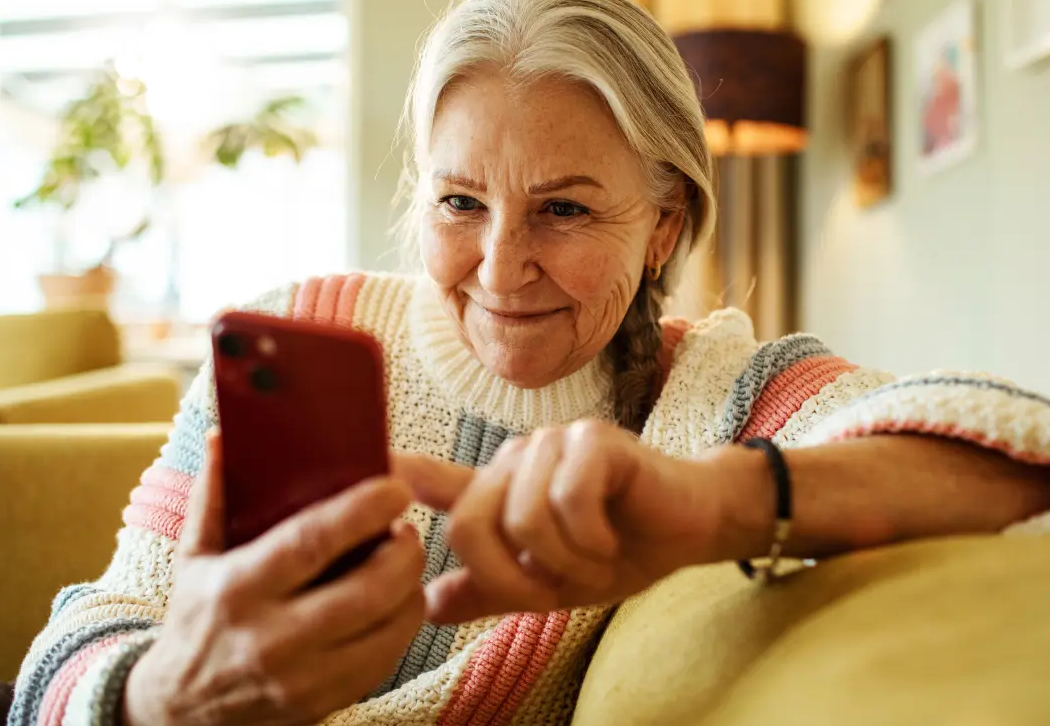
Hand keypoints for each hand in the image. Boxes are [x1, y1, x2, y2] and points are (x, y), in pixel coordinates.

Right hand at [123, 432, 425, 725]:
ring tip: (406, 562)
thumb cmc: (194, 620)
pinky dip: (400, 628)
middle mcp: (271, 637)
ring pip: (386, 631)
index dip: (362, 512)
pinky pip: (383, 663)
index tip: (394, 488)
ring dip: (411, 590)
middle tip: (408, 528)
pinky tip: (397, 602)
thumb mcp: (192, 558)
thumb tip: (221, 437)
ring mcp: (300, 678)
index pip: (311, 542)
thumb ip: (211, 497)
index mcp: (238, 589)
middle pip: (365, 591)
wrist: (179, 710)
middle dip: (403, 554)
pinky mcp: (322, 704)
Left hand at [393, 420, 748, 624]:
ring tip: (593, 562)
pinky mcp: (593, 441)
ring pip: (522, 517)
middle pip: (470, 524)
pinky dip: (590, 540)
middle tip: (554, 593)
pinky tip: (611, 541)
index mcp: (497, 489)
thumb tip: (429, 608)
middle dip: (510, 578)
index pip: (431, 480)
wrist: (688, 530)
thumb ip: (490, 588)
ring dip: (564, 562)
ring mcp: (552, 444)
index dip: (392, 476)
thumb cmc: (617, 549)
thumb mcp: (546, 582)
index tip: (361, 471)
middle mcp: (515, 459)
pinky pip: (567, 501)